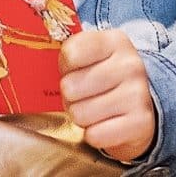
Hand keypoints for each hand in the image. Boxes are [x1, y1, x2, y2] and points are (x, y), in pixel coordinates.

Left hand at [58, 28, 156, 161]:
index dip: (64, 66)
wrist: (141, 107)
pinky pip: (95, 135)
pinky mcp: (140, 123)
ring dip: (82, 116)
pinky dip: (94, 134)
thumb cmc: (106, 78)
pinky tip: (105, 123)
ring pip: (80, 113)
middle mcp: (130, 65)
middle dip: (70, 96)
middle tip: (83, 95)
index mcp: (115, 41)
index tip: (73, 70)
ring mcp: (137, 94)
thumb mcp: (93, 56)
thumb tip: (34, 58)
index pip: (71, 52)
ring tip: (94, 109)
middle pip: (70, 86)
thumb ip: (70, 52)